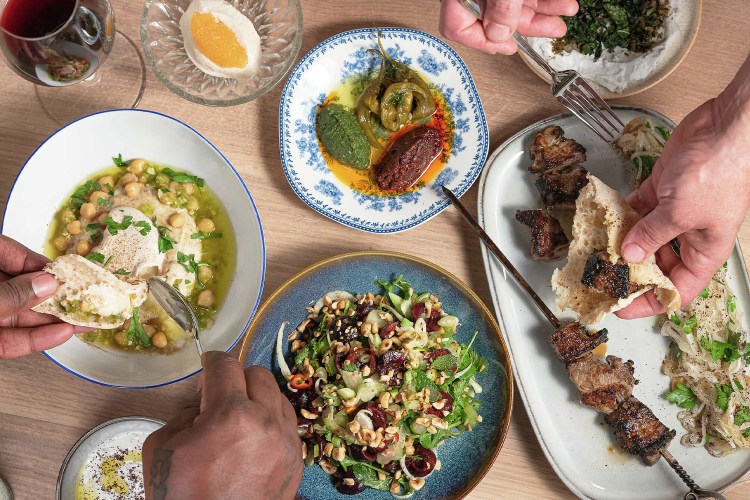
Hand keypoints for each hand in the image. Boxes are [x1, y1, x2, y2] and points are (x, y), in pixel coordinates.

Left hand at [0, 235, 82, 358]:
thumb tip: (47, 284)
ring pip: (19, 315)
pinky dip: (34, 339)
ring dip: (52, 320)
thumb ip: (11, 294)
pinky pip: (10, 339)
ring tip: (85, 319)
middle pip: (20, 287)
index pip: (6, 252)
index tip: (62, 271)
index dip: (35, 260)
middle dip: (52, 295)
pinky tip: (61, 335)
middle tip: (83, 297)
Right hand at [143, 351, 301, 499]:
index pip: (225, 366)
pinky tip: (253, 436)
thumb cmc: (183, 495)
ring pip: (277, 396)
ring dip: (257, 398)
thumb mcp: (163, 447)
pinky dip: (270, 421)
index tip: (208, 363)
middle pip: (257, 375)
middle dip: (236, 378)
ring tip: (237, 417)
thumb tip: (204, 402)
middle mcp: (266, 422)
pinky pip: (287, 423)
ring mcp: (286, 441)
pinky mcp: (296, 459)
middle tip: (219, 395)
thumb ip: (184, 412)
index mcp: (231, 414)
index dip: (212, 361)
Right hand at [439, 0, 577, 53]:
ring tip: (567, 11)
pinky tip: (562, 2)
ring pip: (514, 2)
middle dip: (530, 25)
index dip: (484, 42)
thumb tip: (500, 34)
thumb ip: (501, 8)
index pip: (458, 28)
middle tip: (552, 30)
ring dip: (543, 10)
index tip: (509, 46)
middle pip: (495, 16)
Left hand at [617, 57, 749, 318]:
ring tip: (593, 252)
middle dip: (628, 272)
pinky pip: (636, 209)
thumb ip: (651, 236)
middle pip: (656, 265)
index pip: (676, 290)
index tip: (620, 307)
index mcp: (704, 252)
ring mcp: (674, 212)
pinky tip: (599, 221)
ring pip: (642, 236)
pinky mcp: (662, 189)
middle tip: (597, 277)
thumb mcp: (680, 214)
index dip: (649, 302)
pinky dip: (619, 214)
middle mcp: (689, 237)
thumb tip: (630, 256)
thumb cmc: (717, 173)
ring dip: (619, 242)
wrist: (724, 128)